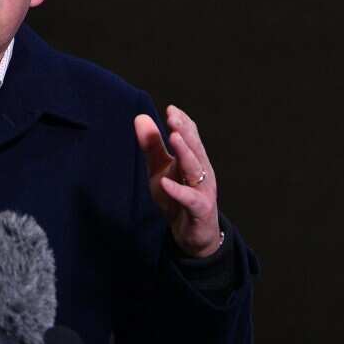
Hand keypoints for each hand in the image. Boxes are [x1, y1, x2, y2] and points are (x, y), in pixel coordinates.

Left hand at [133, 105, 221, 257]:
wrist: (192, 235)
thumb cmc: (177, 198)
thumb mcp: (160, 169)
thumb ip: (152, 145)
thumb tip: (140, 117)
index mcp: (194, 159)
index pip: (191, 136)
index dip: (183, 122)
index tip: (170, 109)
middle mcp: (202, 171)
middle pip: (194, 148)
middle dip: (185, 132)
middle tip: (173, 117)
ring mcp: (203, 190)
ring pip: (195, 168)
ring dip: (185, 153)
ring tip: (174, 137)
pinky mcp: (199, 210)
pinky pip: (189, 199)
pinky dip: (177, 190)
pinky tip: (165, 182)